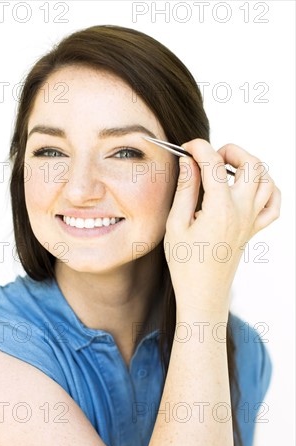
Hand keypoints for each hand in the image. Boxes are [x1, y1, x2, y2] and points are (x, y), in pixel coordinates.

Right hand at [164, 139, 280, 312]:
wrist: (203, 293)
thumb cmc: (185, 264)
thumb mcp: (176, 225)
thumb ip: (185, 190)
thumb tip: (188, 162)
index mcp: (220, 209)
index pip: (214, 164)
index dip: (199, 148)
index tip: (186, 148)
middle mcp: (242, 211)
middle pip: (252, 165)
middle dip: (231, 151)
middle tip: (210, 157)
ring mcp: (251, 220)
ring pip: (266, 180)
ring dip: (249, 166)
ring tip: (227, 169)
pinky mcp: (254, 230)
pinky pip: (274, 204)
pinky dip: (268, 189)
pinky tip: (250, 188)